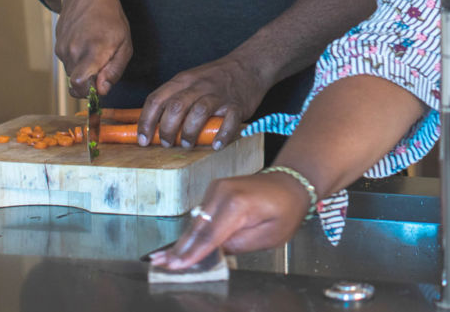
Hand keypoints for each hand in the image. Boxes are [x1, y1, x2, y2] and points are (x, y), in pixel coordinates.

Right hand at [53, 0, 131, 98]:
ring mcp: (63, 48)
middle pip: (76, 83)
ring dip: (83, 69)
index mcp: (94, 50)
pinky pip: (67, 63)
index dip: (88, 92)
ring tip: (95, 49)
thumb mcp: (125, 44)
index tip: (98, 87)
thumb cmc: (111, 18)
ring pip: (71, 73)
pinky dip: (76, 60)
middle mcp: (74, 51)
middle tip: (103, 65)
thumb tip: (102, 91)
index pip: (79, 83)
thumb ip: (114, 70)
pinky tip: (85, 44)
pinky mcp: (57, 46)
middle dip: (89, 82)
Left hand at [138, 53, 268, 149]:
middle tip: (167, 143)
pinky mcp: (237, 104)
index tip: (142, 139)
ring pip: (199, 112)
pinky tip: (216, 145)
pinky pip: (229, 121)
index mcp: (183, 80)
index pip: (157, 99)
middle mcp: (199, 86)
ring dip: (189, 132)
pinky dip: (221, 135)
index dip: (146, 121)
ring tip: (187, 144)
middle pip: (176, 107)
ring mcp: (219, 95)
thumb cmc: (215, 78)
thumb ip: (173, 98)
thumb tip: (152, 125)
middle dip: (167, 130)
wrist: (249, 65)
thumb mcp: (190, 80)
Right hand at [149, 172, 310, 270]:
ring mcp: (217, 188)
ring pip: (196, 222)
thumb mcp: (269, 236)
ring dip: (182, 242)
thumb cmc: (285, 209)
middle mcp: (223, 192)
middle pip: (198, 228)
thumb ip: (239, 245)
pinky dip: (191, 232)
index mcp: (239, 203)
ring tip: (163, 259)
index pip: (211, 235)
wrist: (289, 183)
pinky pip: (201, 216)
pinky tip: (178, 246)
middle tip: (160, 264)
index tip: (176, 266)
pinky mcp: (214, 191)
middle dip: (179, 249)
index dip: (192, 254)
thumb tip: (214, 251)